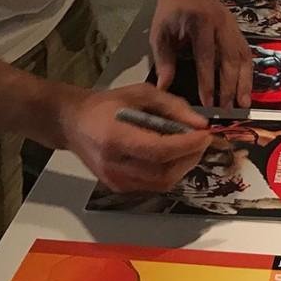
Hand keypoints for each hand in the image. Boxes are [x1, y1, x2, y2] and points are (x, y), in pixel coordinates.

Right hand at [57, 83, 209, 192]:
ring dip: (183, 167)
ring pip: (161, 183)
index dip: (187, 145)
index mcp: (115, 137)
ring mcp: (114, 181)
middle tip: (201, 140)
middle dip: (190, 157)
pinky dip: (169, 172)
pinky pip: (152, 186)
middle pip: (163, 173)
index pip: (159, 150)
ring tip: (189, 147)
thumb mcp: (140, 93)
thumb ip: (172, 106)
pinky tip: (172, 156)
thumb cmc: (107, 104)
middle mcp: (114, 165)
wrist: (73, 123)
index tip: (206, 135)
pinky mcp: (118, 188)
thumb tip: (200, 124)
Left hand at [150, 0, 252, 108]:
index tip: (208, 103)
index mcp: (200, 23)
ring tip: (244, 103)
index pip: (206, 57)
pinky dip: (248, 72)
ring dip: (245, 82)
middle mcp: (221, 24)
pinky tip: (247, 87)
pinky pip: (247, 52)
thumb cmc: (171, 10)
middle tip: (228, 109)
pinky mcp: (238, 29)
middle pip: (230, 59)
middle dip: (230, 87)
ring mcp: (233, 26)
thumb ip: (164, 60)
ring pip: (244, 57)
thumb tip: (164, 89)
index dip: (208, 82)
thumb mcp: (160, 33)